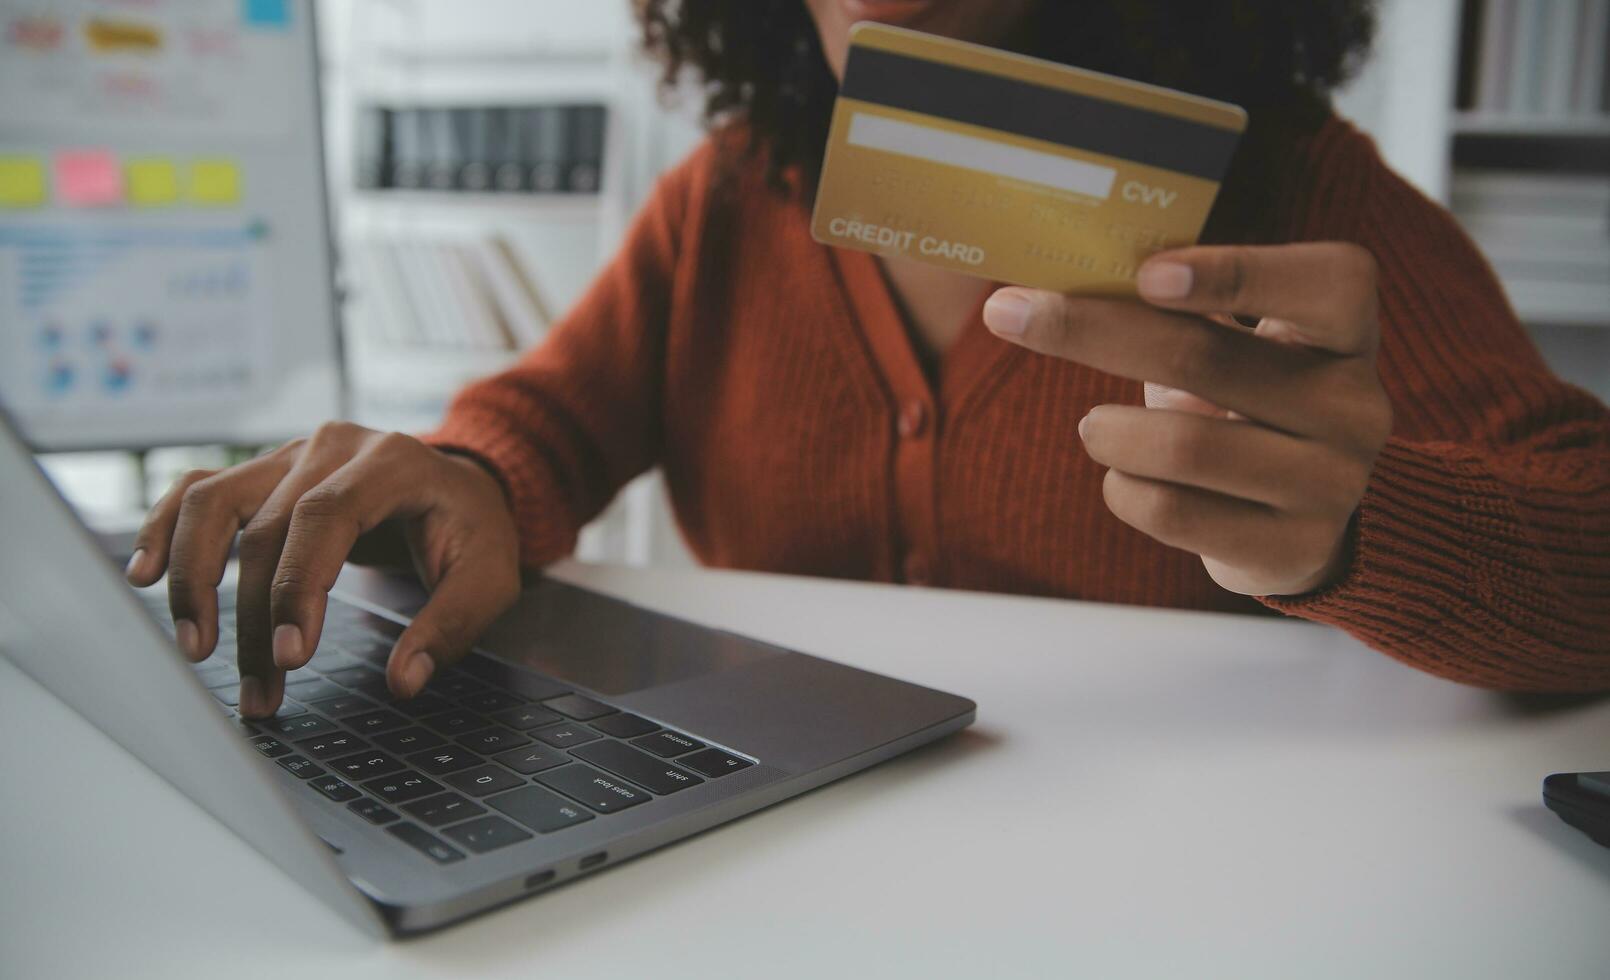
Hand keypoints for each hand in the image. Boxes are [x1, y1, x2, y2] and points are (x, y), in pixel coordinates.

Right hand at [125, 422, 520, 716]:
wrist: (461, 486)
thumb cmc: (473, 530)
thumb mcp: (490, 578)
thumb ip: (451, 627)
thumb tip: (405, 681)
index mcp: (392, 461)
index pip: (326, 517)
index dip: (297, 586)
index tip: (289, 656)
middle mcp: (333, 447)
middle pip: (267, 525)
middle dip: (253, 616)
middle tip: (260, 690)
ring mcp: (291, 453)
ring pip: (214, 502)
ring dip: (193, 577)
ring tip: (194, 646)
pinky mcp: (263, 472)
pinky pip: (197, 492)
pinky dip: (163, 530)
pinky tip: (144, 576)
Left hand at [982, 243, 1391, 596]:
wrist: (1298, 519)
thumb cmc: (1245, 401)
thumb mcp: (1235, 343)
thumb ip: (1179, 304)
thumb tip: (1060, 270)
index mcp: (1347, 331)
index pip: (1326, 282)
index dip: (1236, 273)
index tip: (1146, 273)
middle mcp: (1356, 405)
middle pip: (1206, 357)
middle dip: (1091, 330)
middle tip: (1011, 313)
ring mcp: (1331, 483)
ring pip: (1182, 447)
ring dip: (1106, 431)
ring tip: (1093, 427)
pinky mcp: (1290, 548)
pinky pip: (1171, 512)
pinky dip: (1122, 489)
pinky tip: (1124, 479)